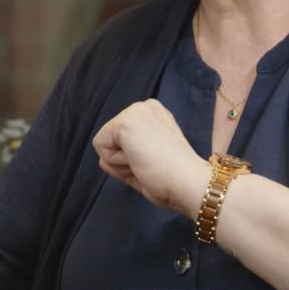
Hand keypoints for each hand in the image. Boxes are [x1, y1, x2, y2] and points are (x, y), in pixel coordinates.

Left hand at [92, 100, 210, 214]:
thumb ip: (126, 157)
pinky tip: (139, 161)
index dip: (132, 158)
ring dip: (121, 163)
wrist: (187, 181)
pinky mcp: (124, 123)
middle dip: (125, 159)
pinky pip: (101, 148)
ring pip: (105, 145)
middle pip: (112, 140)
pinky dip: (116, 163)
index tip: (155, 161)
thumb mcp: (148, 161)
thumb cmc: (174, 177)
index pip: (122, 138)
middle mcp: (144, 107)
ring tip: (146, 164)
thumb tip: (102, 160)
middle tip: (150, 164)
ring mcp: (134, 112)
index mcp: (153, 114)